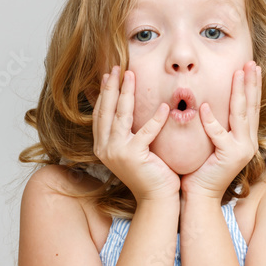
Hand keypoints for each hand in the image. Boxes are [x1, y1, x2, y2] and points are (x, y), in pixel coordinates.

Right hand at [92, 65, 179, 201]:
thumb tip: (127, 110)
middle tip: (117, 67)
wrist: (157, 198)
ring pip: (121, 116)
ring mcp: (116, 153)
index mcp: (102, 146)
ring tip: (131, 75)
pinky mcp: (133, 156)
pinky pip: (146, 132)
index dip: (104, 93)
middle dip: (112, 86)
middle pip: (107, 110)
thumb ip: (128, 132)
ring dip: (126, 93)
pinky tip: (164, 106)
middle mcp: (105, 149)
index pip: (100, 114)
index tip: (108, 75)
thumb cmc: (150, 173)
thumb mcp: (134, 149)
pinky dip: (155, 118)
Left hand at [180, 61, 261, 200]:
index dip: (251, 87)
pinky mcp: (229, 157)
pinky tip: (204, 106)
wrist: (199, 195)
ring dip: (240, 92)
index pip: (250, 107)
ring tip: (238, 73)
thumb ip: (213, 124)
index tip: (250, 67)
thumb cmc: (200, 169)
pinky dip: (211, 121)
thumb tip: (206, 101)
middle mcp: (247, 143)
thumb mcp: (210, 142)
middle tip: (250, 63)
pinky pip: (218, 135)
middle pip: (251, 107)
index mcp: (244, 138)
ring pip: (241, 115)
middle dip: (251, 83)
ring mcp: (241, 150)